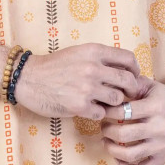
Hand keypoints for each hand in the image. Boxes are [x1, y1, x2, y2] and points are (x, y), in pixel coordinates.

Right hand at [14, 43, 141, 120]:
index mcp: (94, 51)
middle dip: (131, 90)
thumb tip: (125, 70)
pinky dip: (98, 113)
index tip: (133, 77)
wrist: (29, 78)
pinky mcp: (80, 106)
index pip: (128, 59)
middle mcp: (93, 67)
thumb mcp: (79, 52)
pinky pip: (102, 113)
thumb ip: (100, 59)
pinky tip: (89, 109)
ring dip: (114, 103)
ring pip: (118, 100)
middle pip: (128, 81)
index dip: (135, 70)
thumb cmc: (55, 65)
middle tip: (127, 95)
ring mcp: (87, 87)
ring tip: (104, 102)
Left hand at [100, 76, 164, 164]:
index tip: (102, 110)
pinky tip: (118, 158)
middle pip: (124, 134)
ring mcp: (162, 146)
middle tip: (103, 126)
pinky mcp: (163, 159)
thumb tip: (110, 88)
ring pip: (130, 155)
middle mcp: (159, 128)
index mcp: (154, 108)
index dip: (108, 111)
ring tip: (106, 141)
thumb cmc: (164, 97)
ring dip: (112, 149)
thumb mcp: (150, 85)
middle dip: (107, 131)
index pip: (124, 111)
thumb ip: (131, 85)